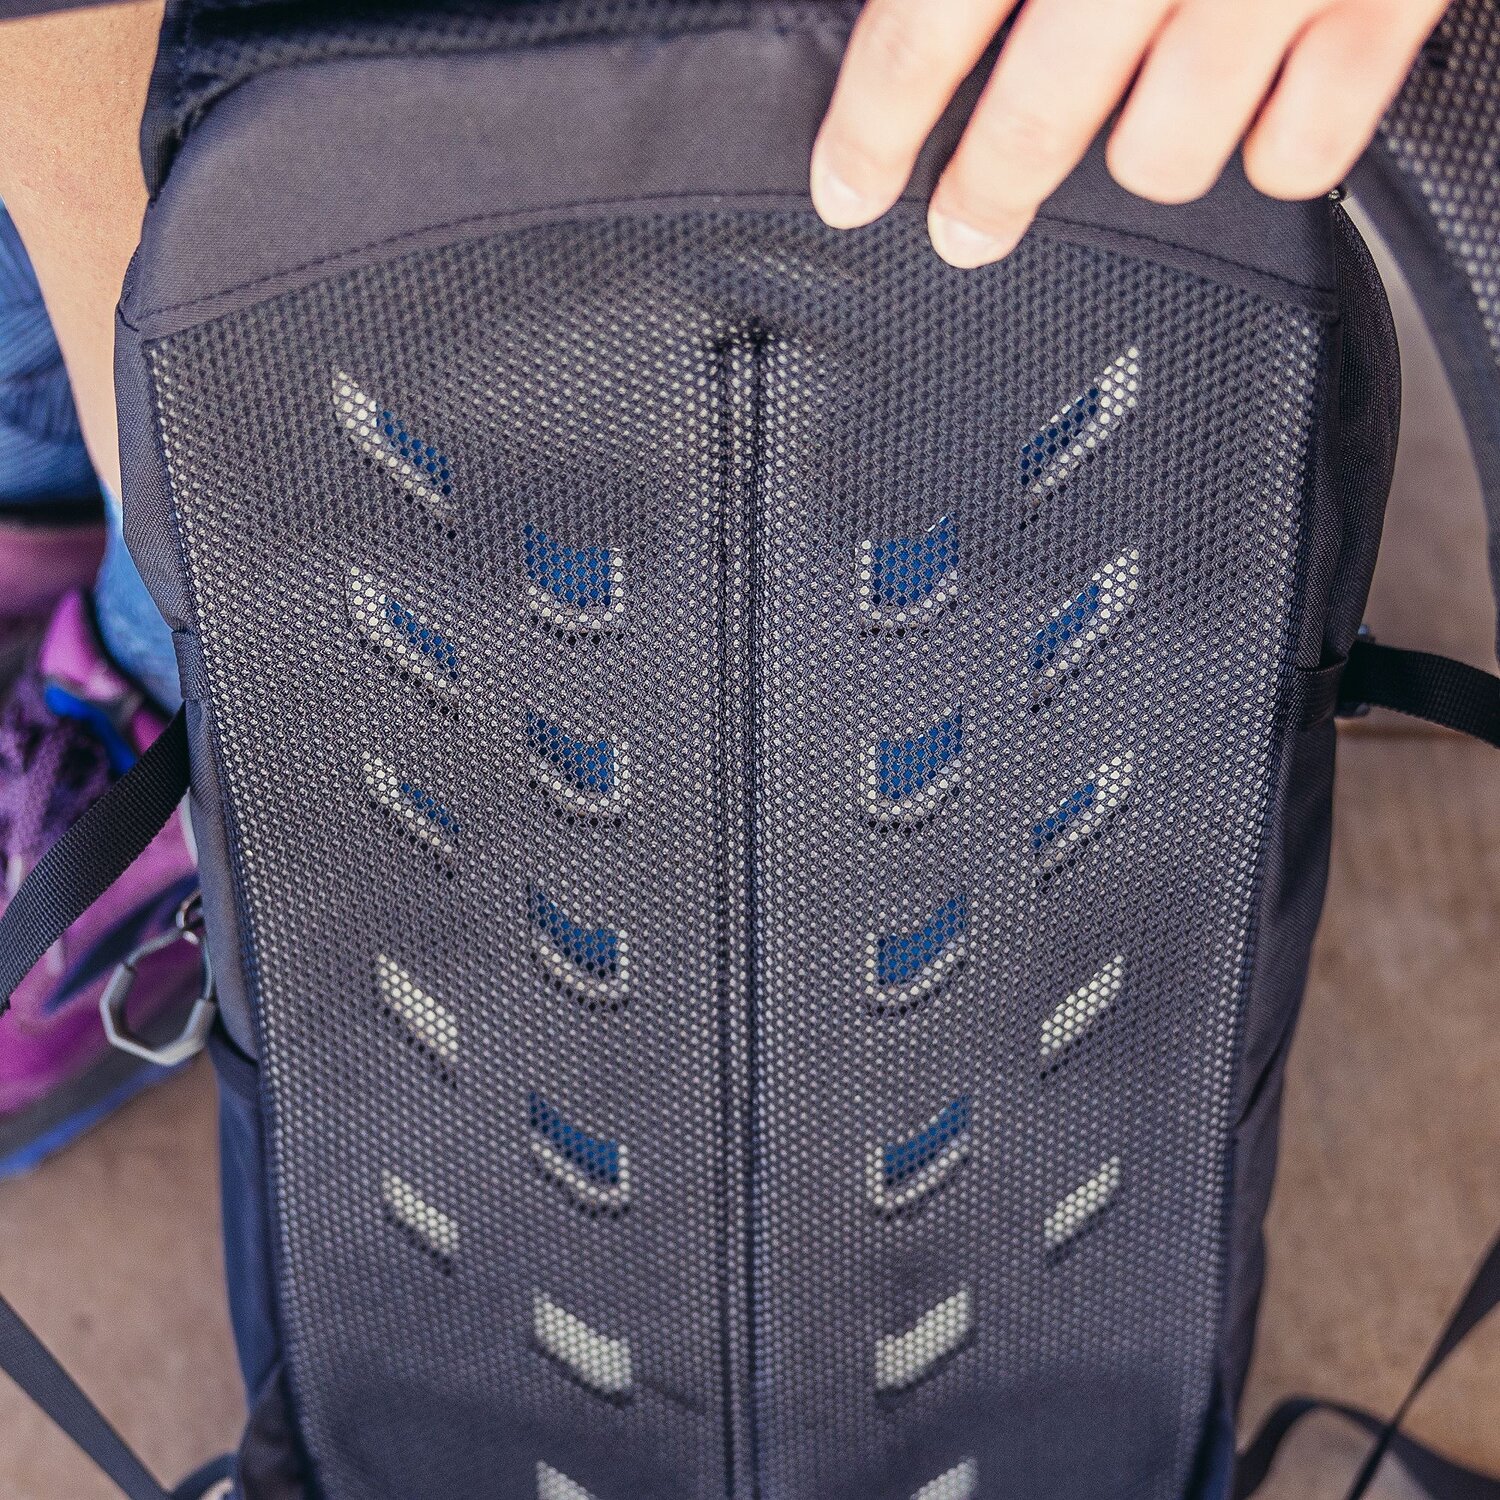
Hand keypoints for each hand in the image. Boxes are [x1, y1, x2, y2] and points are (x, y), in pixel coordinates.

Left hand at [810, 0, 1449, 266]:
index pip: (926, 31)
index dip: (873, 130)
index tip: (848, 188)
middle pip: (1041, 121)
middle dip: (986, 191)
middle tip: (964, 225)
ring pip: (1165, 157)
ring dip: (1135, 153)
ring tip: (1131, 121)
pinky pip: (1300, 152)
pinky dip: (1264, 150)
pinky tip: (1248, 110)